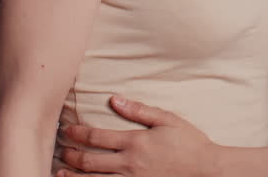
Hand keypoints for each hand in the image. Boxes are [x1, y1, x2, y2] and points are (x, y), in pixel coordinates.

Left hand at [56, 95, 218, 176]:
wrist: (207, 170)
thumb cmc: (189, 143)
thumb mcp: (167, 120)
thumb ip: (140, 110)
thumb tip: (115, 99)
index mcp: (135, 142)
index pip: (96, 137)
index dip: (77, 134)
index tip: (66, 131)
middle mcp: (129, 163)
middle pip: (90, 162)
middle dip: (71, 156)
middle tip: (62, 151)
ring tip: (61, 174)